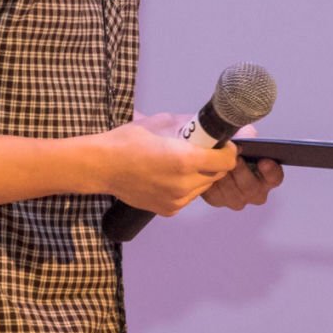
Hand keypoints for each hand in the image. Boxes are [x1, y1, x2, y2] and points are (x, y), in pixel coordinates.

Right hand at [96, 118, 236, 216]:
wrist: (103, 165)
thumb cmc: (129, 140)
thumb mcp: (164, 122)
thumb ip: (192, 126)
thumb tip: (212, 126)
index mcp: (185, 160)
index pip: (226, 161)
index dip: (228, 151)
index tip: (223, 144)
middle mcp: (184, 184)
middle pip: (217, 175)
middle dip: (215, 161)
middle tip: (202, 150)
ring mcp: (177, 200)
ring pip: (204, 187)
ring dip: (201, 174)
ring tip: (182, 162)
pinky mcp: (168, 210)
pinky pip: (188, 196)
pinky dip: (187, 186)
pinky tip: (170, 175)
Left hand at [202, 122, 283, 209]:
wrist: (209, 150)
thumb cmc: (232, 143)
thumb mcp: (242, 134)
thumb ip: (248, 136)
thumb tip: (247, 139)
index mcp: (267, 175)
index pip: (275, 177)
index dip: (271, 171)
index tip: (263, 161)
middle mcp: (256, 190)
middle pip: (253, 189)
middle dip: (243, 172)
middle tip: (235, 159)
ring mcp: (238, 199)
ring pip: (234, 194)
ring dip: (226, 177)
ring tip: (219, 163)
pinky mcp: (218, 200)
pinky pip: (216, 196)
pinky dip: (212, 183)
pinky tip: (209, 171)